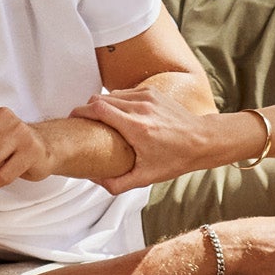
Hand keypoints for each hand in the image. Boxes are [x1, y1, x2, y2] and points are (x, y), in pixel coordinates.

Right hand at [76, 78, 240, 192]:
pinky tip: (119, 116)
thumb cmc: (176, 159)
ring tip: (100, 121)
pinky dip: (117, 102)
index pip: (98, 109)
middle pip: (100, 99)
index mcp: (136, 127)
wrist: (202, 140)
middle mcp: (140, 107)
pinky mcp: (152, 92)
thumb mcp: (146, 177)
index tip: (72, 120)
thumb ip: (117, 183)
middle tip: (83, 124)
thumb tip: (94, 180)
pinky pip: (125, 93)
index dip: (80, 112)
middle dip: (87, 110)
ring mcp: (146, 97)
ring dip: (102, 105)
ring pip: (111, 94)